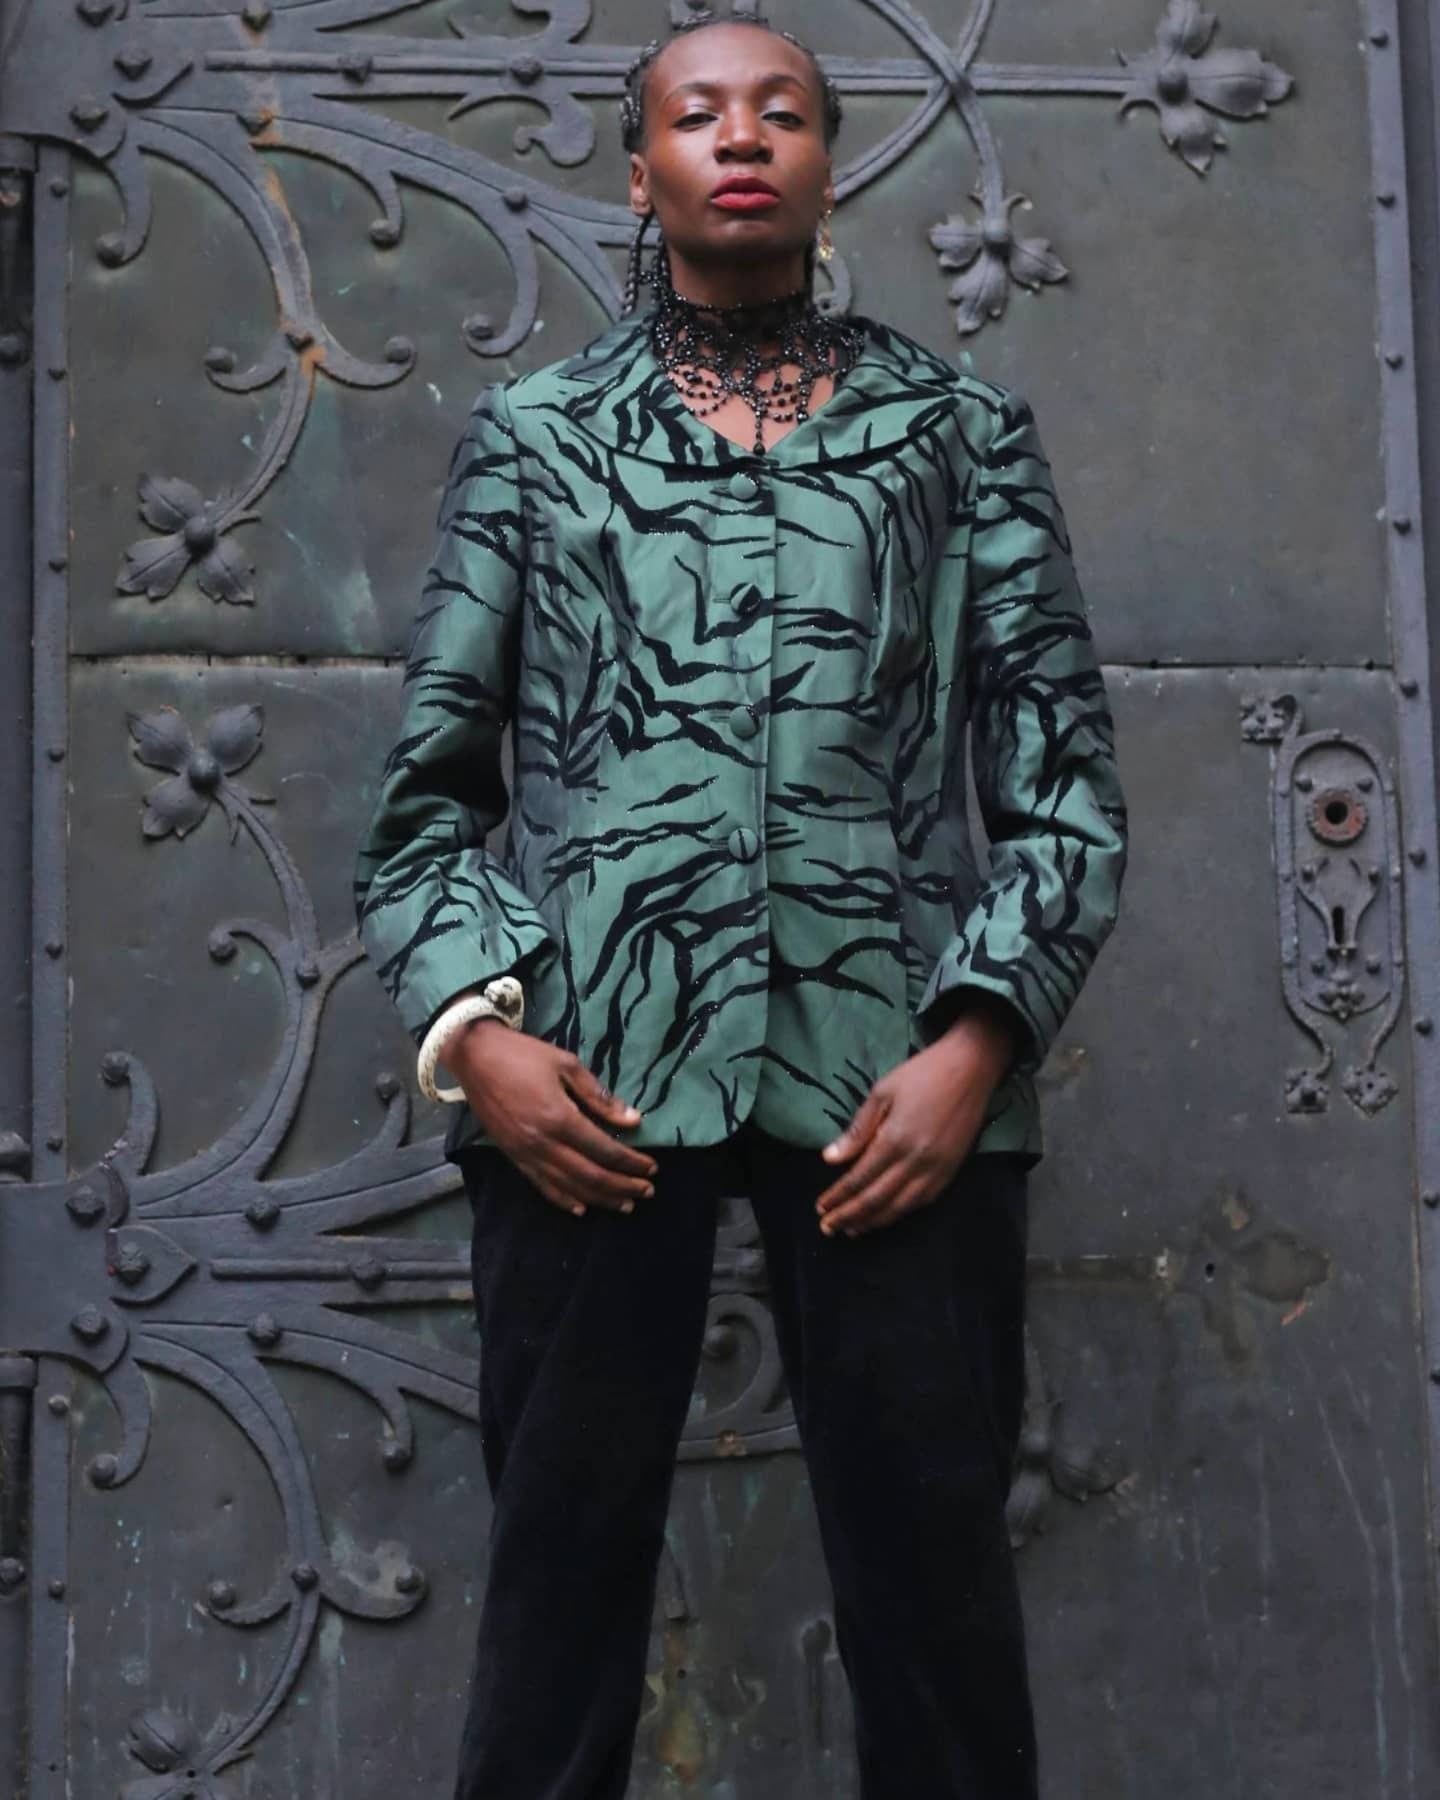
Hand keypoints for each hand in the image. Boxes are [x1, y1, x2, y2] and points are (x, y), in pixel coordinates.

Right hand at [450, 1021, 656, 1217]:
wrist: (474, 1057)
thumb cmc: (523, 1055)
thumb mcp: (566, 1064)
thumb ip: (599, 1096)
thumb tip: (633, 1119)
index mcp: (559, 1117)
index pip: (604, 1150)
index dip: (631, 1163)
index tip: (651, 1168)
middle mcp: (542, 1143)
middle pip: (590, 1175)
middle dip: (621, 1186)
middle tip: (647, 1192)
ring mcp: (525, 1154)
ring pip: (568, 1187)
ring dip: (599, 1198)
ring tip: (624, 1205)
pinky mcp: (512, 1157)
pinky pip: (541, 1186)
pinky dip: (564, 1200)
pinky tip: (581, 1208)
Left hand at [814, 997, 1020, 1237]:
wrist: (971, 1068)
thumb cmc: (922, 1074)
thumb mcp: (882, 1092)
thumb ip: (857, 1130)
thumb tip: (830, 1159)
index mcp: (895, 1139)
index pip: (859, 1179)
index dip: (838, 1197)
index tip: (820, 1208)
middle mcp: (916, 1161)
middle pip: (876, 1199)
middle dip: (850, 1216)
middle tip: (828, 1227)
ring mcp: (937, 1169)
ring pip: (900, 1207)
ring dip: (874, 1221)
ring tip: (852, 1230)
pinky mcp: (952, 1171)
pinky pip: (923, 1201)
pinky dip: (901, 1213)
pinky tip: (887, 1217)